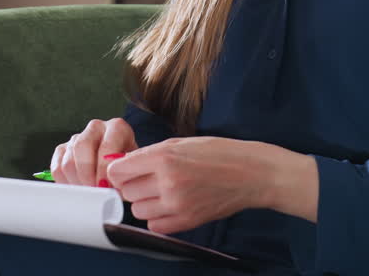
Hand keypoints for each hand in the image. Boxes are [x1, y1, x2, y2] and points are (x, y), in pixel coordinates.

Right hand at [50, 118, 137, 186]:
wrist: (122, 168)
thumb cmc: (129, 169)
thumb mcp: (133, 169)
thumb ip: (125, 174)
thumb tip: (111, 187)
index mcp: (117, 128)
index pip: (106, 145)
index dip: (104, 169)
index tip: (106, 186)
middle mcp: (96, 128)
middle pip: (81, 147)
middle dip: (87, 175)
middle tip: (94, 191)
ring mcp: (77, 137)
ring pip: (68, 161)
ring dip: (77, 182)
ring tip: (89, 193)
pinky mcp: (63, 150)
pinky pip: (57, 168)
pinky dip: (65, 182)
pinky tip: (78, 189)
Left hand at [105, 137, 280, 233]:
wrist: (250, 173)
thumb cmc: (218, 153)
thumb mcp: (180, 143)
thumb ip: (148, 154)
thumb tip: (119, 163)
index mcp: (164, 157)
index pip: (118, 170)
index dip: (119, 169)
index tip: (124, 169)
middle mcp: (168, 182)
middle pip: (126, 191)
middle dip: (132, 184)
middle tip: (148, 178)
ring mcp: (177, 205)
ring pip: (136, 210)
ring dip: (144, 201)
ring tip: (161, 191)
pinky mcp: (186, 221)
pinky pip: (154, 225)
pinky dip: (157, 217)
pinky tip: (169, 204)